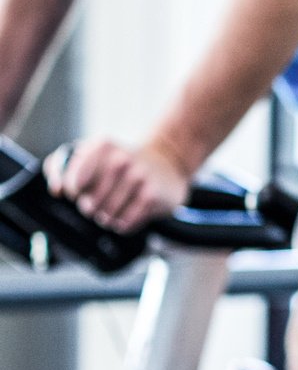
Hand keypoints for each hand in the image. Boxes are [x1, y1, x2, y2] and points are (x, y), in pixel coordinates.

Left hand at [47, 138, 191, 232]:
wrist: (167, 162)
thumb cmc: (118, 162)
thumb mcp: (89, 153)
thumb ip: (59, 167)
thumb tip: (57, 190)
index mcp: (102, 146)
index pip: (73, 183)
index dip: (75, 192)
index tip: (82, 188)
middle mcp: (121, 159)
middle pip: (89, 204)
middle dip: (91, 207)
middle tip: (101, 199)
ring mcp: (140, 177)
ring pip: (107, 216)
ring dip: (108, 217)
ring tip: (116, 206)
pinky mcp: (153, 196)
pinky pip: (125, 223)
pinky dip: (123, 223)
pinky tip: (130, 211)